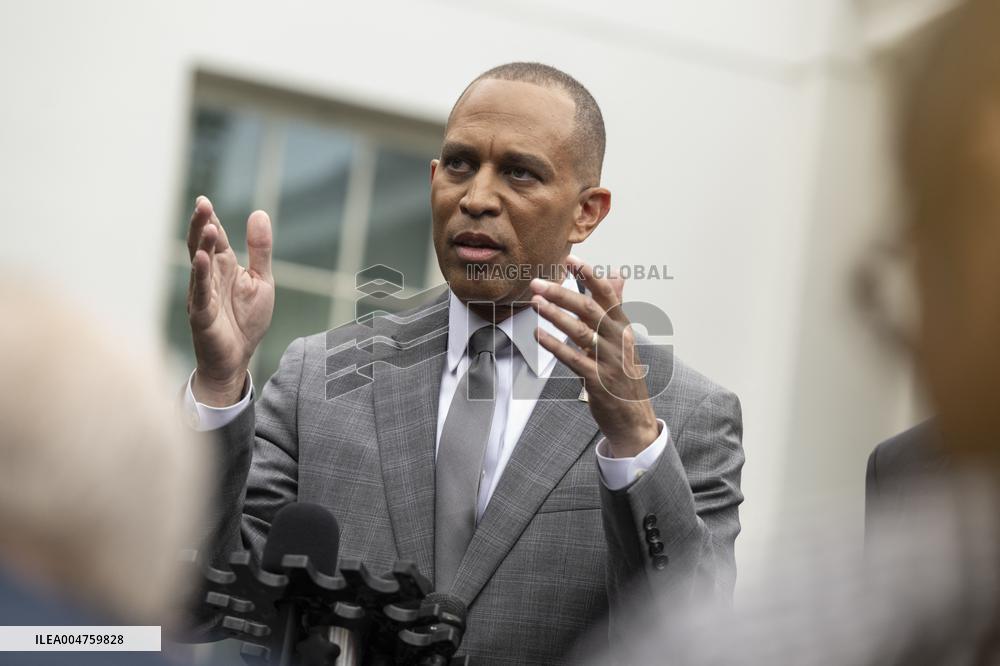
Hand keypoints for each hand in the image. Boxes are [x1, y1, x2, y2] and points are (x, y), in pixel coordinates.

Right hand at [187, 196, 274, 405]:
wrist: (238, 358)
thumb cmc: (246, 320)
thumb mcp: (261, 280)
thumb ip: (260, 249)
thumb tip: (259, 213)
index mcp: (224, 266)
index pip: (215, 238)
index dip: (210, 220)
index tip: (205, 201)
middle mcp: (209, 277)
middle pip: (201, 245)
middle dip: (200, 224)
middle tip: (202, 203)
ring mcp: (203, 294)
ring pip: (199, 265)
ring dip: (200, 244)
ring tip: (205, 224)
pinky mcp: (202, 314)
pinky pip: (201, 292)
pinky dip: (200, 275)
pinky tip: (201, 259)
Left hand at [529, 255, 658, 457]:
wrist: (634, 417)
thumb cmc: (624, 374)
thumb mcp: (622, 337)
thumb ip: (615, 305)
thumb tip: (617, 274)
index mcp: (622, 327)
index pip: (607, 294)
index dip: (588, 275)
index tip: (570, 259)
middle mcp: (618, 340)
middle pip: (590, 309)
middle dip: (563, 293)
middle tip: (538, 283)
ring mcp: (609, 360)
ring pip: (580, 332)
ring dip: (556, 316)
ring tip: (535, 302)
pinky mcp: (597, 381)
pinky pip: (573, 359)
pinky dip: (554, 346)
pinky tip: (537, 334)